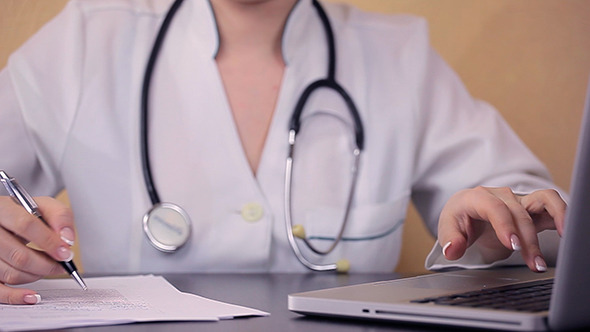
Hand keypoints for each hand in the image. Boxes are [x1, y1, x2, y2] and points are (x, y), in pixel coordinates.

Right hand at [0, 196, 75, 303]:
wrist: (4, 219)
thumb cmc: (24, 213)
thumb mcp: (43, 206)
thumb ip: (59, 217)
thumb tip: (67, 239)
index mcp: (2, 209)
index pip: (25, 225)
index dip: (49, 241)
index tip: (65, 253)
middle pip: (18, 254)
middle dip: (47, 264)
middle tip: (62, 265)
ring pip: (11, 273)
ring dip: (37, 275)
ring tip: (49, 268)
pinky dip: (16, 296)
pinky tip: (32, 296)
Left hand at [437, 186, 565, 271]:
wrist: (468, 212)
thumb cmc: (460, 218)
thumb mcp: (448, 228)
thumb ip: (449, 240)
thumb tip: (452, 249)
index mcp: (477, 197)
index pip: (494, 207)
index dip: (505, 225)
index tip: (513, 245)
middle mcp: (501, 195)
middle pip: (519, 213)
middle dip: (528, 239)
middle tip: (533, 264)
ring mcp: (518, 200)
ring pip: (543, 202)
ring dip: (555, 223)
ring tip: (559, 246)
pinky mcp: (532, 208)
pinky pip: (552, 205)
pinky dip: (563, 215)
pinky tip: (568, 233)